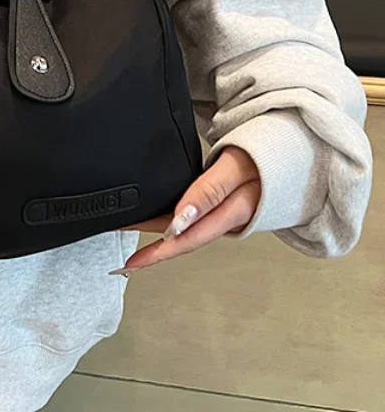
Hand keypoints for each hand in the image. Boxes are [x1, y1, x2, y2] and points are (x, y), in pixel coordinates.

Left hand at [117, 146, 260, 273]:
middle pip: (184, 238)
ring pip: (188, 230)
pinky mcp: (224, 207)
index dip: (158, 252)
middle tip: (125, 259)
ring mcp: (226, 215)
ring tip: (132, 237)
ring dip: (161, 236)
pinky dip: (175, 222)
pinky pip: (196, 219)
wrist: (290, 152)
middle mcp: (227, 219)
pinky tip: (160, 222)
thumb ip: (209, 191)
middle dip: (153, 250)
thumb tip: (182, 217)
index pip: (187, 239)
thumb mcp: (236, 168)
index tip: (134, 262)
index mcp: (232, 213)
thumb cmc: (266, 155)